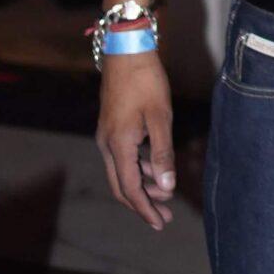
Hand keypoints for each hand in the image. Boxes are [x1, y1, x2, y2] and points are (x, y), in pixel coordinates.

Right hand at [96, 53, 177, 228]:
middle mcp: (107, 144)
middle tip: (163, 218)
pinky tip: (154, 168)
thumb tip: (167, 186)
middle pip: (121, 186)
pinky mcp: (112, 127)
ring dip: (142, 185)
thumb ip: (162, 153)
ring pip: (122, 172)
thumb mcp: (160, 118)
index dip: (145, 209)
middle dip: (142, 204)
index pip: (130, 189)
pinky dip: (138, 167)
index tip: (160, 223)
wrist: (126, 50)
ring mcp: (107, 135)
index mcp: (118, 145)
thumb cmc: (146, 81)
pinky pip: (123, 157)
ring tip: (164, 195)